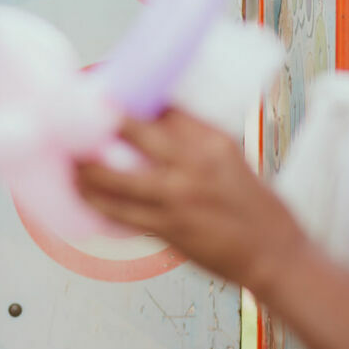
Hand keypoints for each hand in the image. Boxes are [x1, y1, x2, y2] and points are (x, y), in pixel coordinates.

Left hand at [75, 109, 305, 291]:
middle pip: (135, 132)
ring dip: (87, 171)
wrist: (276, 256)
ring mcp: (178, 198)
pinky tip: (86, 199)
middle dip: (102, 123)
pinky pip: (123, 215)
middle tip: (77, 117)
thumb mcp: (233, 159)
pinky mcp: (170, 230)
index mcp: (214, 141)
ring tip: (71, 163)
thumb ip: (198, 142)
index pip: (167, 107)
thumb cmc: (258, 207)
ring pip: (116, 179)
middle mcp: (194, 163)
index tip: (109, 92)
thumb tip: (158, 124)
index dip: (134, 98)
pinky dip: (100, 206)